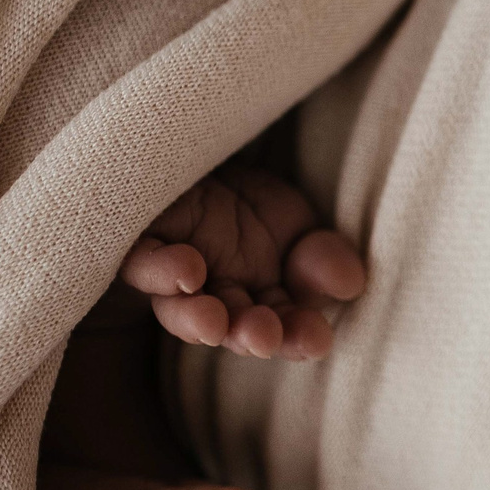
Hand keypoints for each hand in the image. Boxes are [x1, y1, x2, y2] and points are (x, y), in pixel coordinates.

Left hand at [112, 166, 367, 359]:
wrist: (191, 150)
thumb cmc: (245, 198)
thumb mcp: (299, 221)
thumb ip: (323, 257)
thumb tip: (350, 282)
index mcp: (258, 293)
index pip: (282, 323)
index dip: (298, 335)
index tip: (316, 339)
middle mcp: (215, 290)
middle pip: (230, 323)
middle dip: (249, 334)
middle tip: (263, 339)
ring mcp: (176, 268)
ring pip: (179, 307)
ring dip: (198, 320)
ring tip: (213, 324)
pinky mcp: (139, 240)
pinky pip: (142, 261)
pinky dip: (162, 270)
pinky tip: (187, 273)